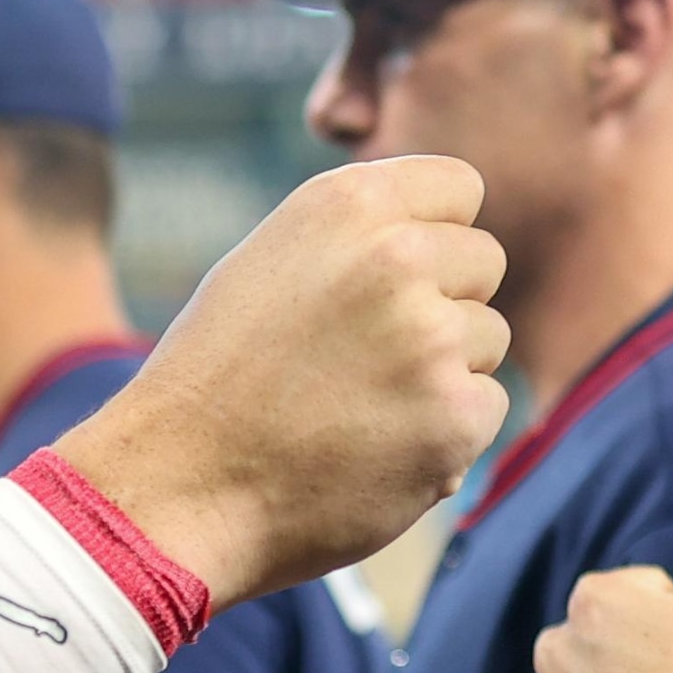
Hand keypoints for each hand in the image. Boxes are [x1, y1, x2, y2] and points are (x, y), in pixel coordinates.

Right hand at [55, 159, 507, 604]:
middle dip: (446, 302)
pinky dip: (447, 433)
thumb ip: (359, 236)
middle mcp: (396, 256)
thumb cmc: (221, 376)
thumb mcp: (273, 262)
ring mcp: (431, 338)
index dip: (435, 233)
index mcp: (347, 204)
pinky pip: (487, 407)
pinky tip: (379, 447)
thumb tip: (446, 238)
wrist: (183, 485)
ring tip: (361, 403)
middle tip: (369, 352)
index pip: (459, 187)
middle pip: (484, 261)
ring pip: (489, 338)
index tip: (397, 278)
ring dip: (445, 371)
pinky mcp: (455, 415)